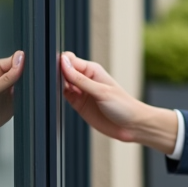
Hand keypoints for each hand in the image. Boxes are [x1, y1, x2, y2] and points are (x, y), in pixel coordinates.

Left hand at [0, 51, 24, 138]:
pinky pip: (29, 94)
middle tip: (26, 84)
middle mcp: (5, 76)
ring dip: (30, 86)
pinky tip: (29, 98)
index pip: (15, 60)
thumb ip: (6, 78)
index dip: (23, 64)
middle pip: (24, 70)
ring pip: (28, 82)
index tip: (25, 72)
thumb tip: (20, 60)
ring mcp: (12, 88)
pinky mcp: (17, 100)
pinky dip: (31, 96)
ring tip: (25, 92)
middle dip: (28, 75)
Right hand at [59, 52, 176, 153]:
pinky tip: (58, 98)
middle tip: (56, 83)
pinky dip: (58, 96)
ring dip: (56, 85)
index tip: (57, 71)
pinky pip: (64, 97)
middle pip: (64, 71)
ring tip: (58, 91)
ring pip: (62, 84)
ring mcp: (81, 92)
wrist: (131, 126)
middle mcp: (85, 80)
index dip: (62, 64)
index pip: (70, 60)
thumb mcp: (101, 91)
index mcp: (92, 70)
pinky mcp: (79, 105)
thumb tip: (64, 63)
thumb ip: (81, 79)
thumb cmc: (123, 105)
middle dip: (57, 74)